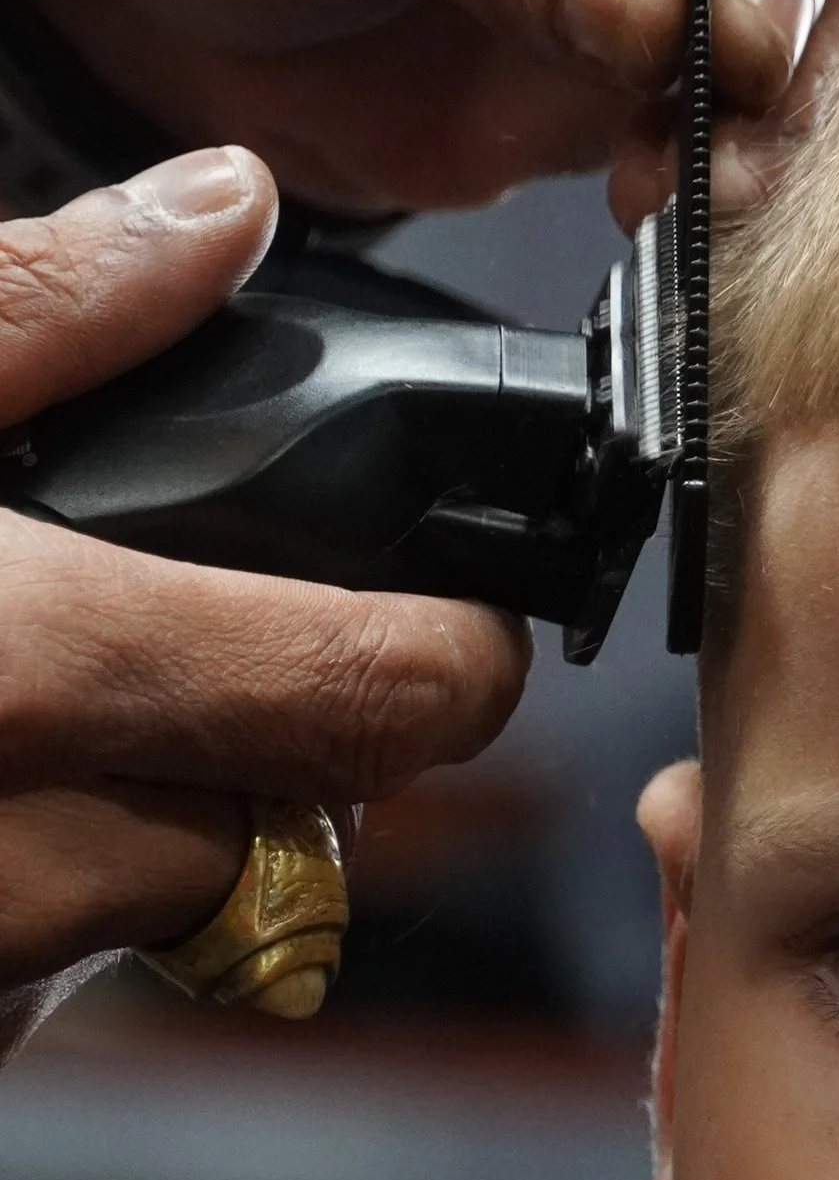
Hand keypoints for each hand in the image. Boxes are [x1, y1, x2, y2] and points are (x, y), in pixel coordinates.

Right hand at [0, 156, 527, 1055]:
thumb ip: (40, 310)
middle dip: (273, 730)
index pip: (377, 700)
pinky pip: (60, 969)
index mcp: (18, 668)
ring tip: (42, 709)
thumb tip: (223, 209)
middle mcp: (17, 856)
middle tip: (181, 640)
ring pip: (177, 900)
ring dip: (153, 814)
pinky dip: (46, 886)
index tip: (453, 624)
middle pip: (293, 808)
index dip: (452, 657)